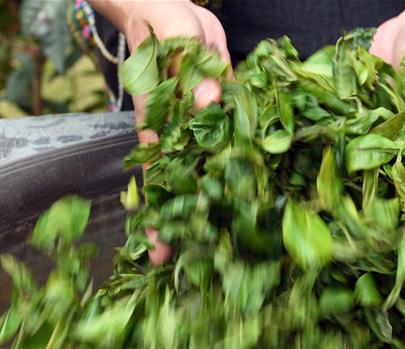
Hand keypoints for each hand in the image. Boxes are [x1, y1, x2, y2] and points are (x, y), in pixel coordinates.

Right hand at [92, 0, 231, 264]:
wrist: (173, 14)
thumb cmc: (166, 25)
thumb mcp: (179, 39)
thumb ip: (192, 72)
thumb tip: (210, 105)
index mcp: (161, 124)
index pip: (160, 178)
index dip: (160, 215)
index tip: (158, 249)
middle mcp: (177, 136)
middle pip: (178, 189)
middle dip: (180, 227)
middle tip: (179, 267)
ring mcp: (197, 132)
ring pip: (203, 179)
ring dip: (208, 210)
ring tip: (213, 250)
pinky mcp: (217, 121)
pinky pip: (227, 154)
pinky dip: (234, 178)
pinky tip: (246, 204)